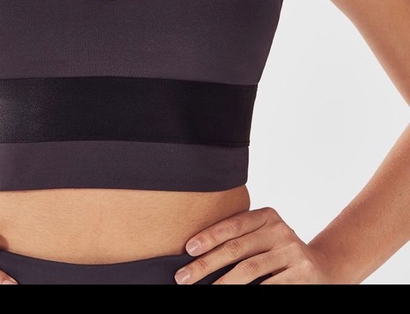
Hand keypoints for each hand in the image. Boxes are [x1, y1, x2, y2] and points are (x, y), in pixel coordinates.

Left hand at [174, 207, 330, 283]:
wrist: (326, 267)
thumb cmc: (281, 252)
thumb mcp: (265, 236)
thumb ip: (241, 239)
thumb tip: (198, 254)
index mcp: (267, 216)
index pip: (232, 225)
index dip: (209, 236)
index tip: (188, 248)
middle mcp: (279, 231)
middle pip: (235, 249)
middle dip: (205, 264)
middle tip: (183, 276)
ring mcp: (291, 252)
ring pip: (248, 270)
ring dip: (221, 283)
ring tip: (203, 290)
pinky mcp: (301, 274)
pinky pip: (267, 286)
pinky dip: (246, 292)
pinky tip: (229, 293)